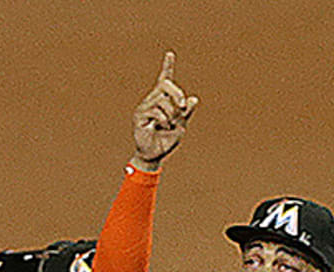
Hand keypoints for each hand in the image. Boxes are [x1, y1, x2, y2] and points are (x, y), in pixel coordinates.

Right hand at [131, 51, 198, 170]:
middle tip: (182, 106)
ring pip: (163, 100)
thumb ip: (186, 112)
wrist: (154, 155)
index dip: (167, 66)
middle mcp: (152, 100)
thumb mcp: (181, 125)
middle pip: (165, 85)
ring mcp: (144, 107)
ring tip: (169, 124)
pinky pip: (156, 111)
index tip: (170, 54)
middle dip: (177, 93)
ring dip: (171, 113)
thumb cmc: (166, 140)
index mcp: (163, 100)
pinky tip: (163, 127)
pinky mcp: (140, 116)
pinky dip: (164, 119)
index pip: (165, 80)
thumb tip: (194, 99)